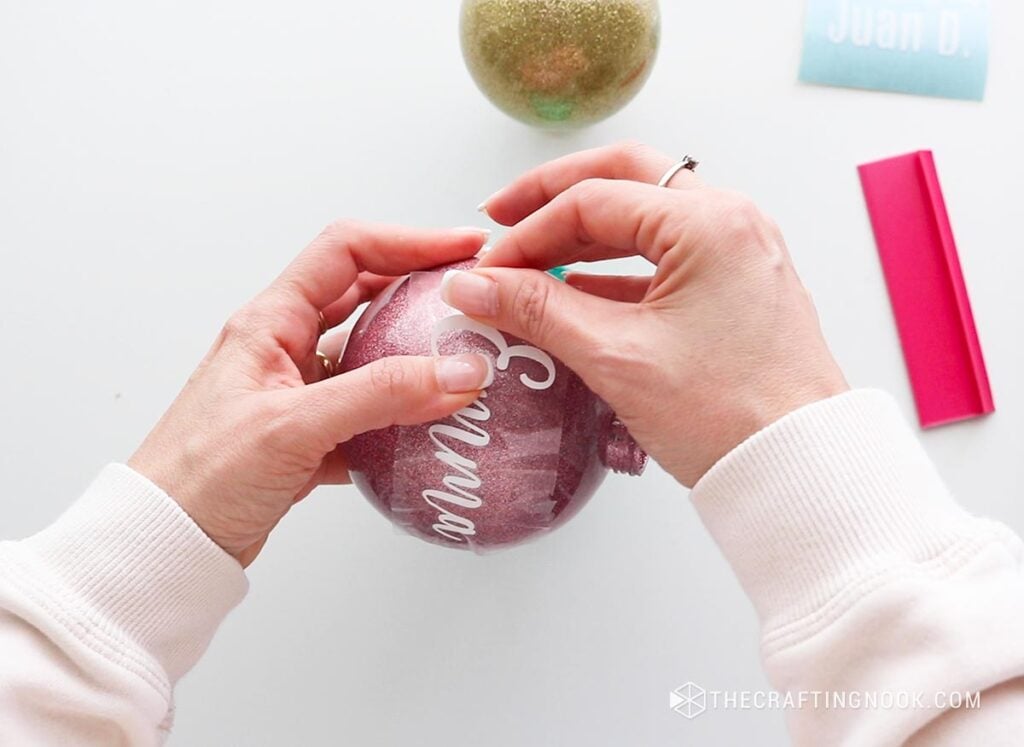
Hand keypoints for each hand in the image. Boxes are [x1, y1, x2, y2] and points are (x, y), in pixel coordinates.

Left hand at [129, 221, 492, 566]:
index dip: (408, 241)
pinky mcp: (307, 436)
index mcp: (270, 323)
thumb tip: (457, 372)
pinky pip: (368, 412)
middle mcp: (284, 347)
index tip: (461, 249)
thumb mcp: (293, 426)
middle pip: (364, 296)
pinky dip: (402, 417)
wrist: (167, 545)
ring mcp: (297, 392)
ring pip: (370, 356)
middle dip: (419, 291)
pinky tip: (430, 431)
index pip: (346, 252)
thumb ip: (379, 394)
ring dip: (416, 357)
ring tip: (465, 363)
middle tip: (473, 299)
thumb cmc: (200, 478)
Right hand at [441, 142, 848, 486]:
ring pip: (645, 217)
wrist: (800, 470)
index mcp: (710, 223)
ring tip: (530, 261)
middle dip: (556, 197)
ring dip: (584, 235)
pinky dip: (614, 269)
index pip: (593, 201)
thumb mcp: (618, 358)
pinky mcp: (735, 289)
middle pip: (624, 180)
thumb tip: (475, 285)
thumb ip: (538, 311)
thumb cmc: (731, 417)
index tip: (488, 269)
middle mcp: (730, 223)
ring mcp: (737, 254)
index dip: (528, 233)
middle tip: (503, 218)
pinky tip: (574, 294)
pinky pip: (664, 259)